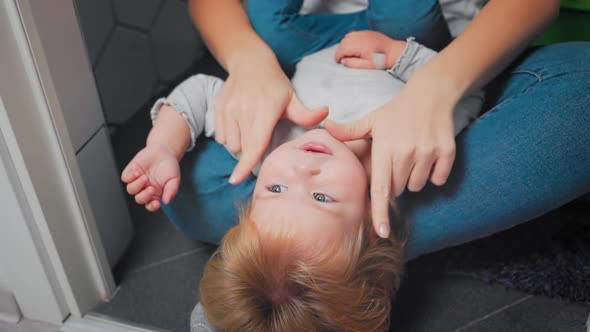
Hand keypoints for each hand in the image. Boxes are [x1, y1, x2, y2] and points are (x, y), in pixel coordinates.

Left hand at [121, 144, 180, 211]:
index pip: (150, 205)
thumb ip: (171, 191)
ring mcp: (137, 181)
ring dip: (137, 185)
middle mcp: (145, 189)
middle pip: (139, 199)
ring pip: (131, 189)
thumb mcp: (174, 179)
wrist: (164, 151)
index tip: (157, 203)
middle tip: (152, 188)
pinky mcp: (131, 171)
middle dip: (144, 196)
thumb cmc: (169, 167)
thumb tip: (166, 201)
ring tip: (145, 177)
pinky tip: (137, 172)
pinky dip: (130, 177)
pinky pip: (125, 178)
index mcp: (155, 194)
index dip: (152, 206)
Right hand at [215, 53, 328, 183]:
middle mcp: (244, 111)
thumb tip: (326, 113)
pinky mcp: (219, 109)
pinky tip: (240, 126)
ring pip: (231, 145)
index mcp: (265, 112)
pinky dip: (229, 138)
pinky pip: (221, 136)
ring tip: (250, 131)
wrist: (250, 62)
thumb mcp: (292, 98)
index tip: (236, 180)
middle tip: (261, 140)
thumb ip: (306, 113)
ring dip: (240, 146)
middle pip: (243, 148)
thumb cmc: (274, 84)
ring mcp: (229, 110)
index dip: (246, 165)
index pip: (254, 144)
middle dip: (250, 154)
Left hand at [325, 72, 456, 237]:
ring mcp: (427, 153)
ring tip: (411, 156)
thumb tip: (325, 127)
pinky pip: (438, 179)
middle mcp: (406, 153)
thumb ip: (349, 130)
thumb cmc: (397, 111)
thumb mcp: (371, 120)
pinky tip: (428, 155)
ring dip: (413, 178)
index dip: (380, 213)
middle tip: (395, 160)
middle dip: (394, 182)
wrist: (430, 94)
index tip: (382, 232)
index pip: (381, 188)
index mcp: (385, 149)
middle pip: (398, 189)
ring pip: (417, 186)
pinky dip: (434, 174)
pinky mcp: (446, 153)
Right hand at [335, 31, 406, 69]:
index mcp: (361, 46)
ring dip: (344, 44)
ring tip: (346, 53)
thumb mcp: (368, 66)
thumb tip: (343, 61)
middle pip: (343, 42)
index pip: (343, 49)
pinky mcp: (367, 32)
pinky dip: (349, 39)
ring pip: (347, 36)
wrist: (394, 52)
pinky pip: (354, 33)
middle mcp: (361, 37)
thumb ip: (354, 64)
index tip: (337, 61)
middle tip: (341, 58)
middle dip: (340, 50)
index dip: (338, 56)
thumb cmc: (382, 60)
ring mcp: (364, 33)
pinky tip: (352, 46)